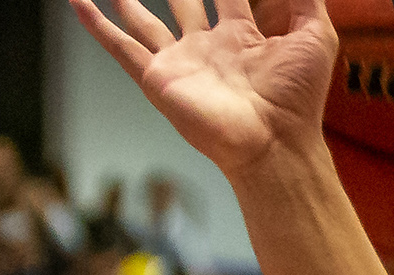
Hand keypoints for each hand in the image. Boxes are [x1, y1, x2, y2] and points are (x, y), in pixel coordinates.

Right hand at [69, 0, 335, 175]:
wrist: (274, 141)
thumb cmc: (298, 98)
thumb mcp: (315, 36)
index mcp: (244, 36)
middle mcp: (209, 46)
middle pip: (185, 0)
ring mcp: (181, 62)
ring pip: (145, 20)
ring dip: (128, 0)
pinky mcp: (159, 78)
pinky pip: (120, 47)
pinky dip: (97, 25)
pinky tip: (78, 3)